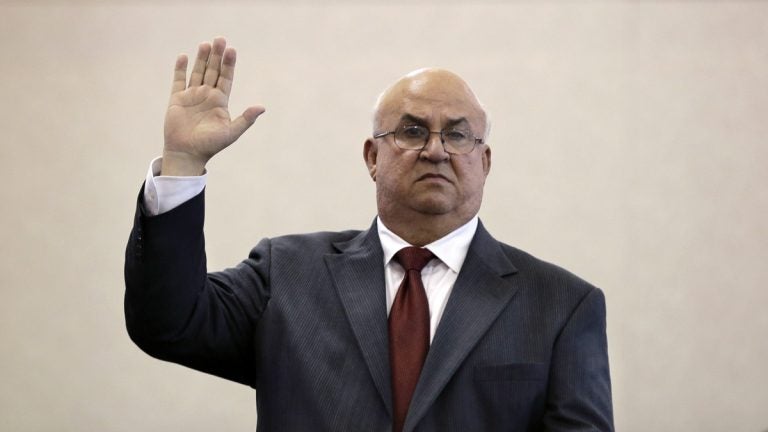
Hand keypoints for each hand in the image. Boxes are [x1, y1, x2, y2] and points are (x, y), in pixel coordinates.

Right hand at [162, 37, 264, 175]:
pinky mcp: (177, 99)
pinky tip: (183, 56)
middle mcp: (207, 95)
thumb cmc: (210, 145)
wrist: (187, 154)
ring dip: (201, 59)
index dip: (229, 64)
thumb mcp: (231, 132)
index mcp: (220, 101)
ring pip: (197, 72)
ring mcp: (192, 96)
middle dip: (217, 56)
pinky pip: (178, 80)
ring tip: (206, 44)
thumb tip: (262, 107)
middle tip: (220, 39)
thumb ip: (246, 119)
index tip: (232, 50)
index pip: (226, 78)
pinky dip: (180, 69)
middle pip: (213, 71)